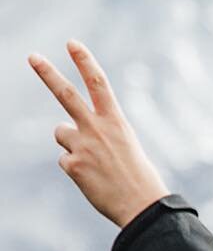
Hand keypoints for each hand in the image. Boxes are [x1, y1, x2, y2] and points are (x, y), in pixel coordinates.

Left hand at [27, 40, 169, 228]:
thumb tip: (66, 131)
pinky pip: (65, 160)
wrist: (142, 207)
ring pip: (60, 133)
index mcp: (116, 121)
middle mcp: (97, 128)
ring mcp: (83, 146)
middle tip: (32, 56)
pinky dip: (76, 168)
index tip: (72, 44)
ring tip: (94, 162)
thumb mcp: (126, 146)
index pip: (98, 83)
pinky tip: (93, 179)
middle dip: (47, 73)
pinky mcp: (73, 165)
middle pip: (66, 94)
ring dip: (71, 143)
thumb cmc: (139, 178)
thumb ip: (99, 132)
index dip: (84, 61)